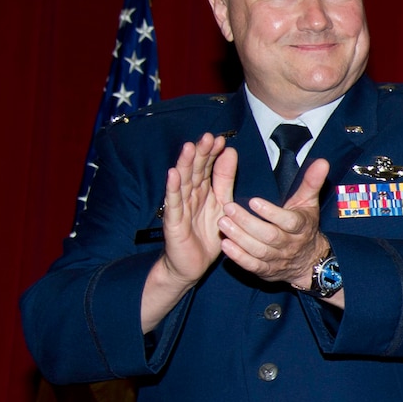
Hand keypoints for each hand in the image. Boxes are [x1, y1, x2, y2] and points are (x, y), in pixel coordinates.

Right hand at [142, 135, 236, 331]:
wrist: (192, 264)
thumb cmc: (206, 234)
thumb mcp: (222, 204)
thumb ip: (225, 180)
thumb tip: (230, 152)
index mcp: (203, 191)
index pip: (207, 167)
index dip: (212, 153)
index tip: (221, 139)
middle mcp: (189, 195)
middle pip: (194, 170)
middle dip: (200, 153)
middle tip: (208, 136)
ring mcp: (179, 207)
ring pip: (182, 183)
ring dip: (185, 165)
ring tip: (189, 148)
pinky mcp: (172, 222)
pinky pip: (173, 204)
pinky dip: (173, 189)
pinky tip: (173, 175)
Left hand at [220, 156, 330, 287]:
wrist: (309, 262)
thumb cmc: (305, 227)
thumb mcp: (309, 204)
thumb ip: (311, 183)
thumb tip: (322, 161)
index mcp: (301, 227)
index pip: (288, 222)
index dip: (271, 213)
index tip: (253, 201)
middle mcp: (290, 245)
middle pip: (269, 236)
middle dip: (247, 223)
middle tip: (228, 207)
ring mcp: (277, 259)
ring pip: (258, 251)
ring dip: (239, 238)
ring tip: (222, 223)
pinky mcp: (266, 271)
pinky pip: (252, 266)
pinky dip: (238, 257)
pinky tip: (225, 245)